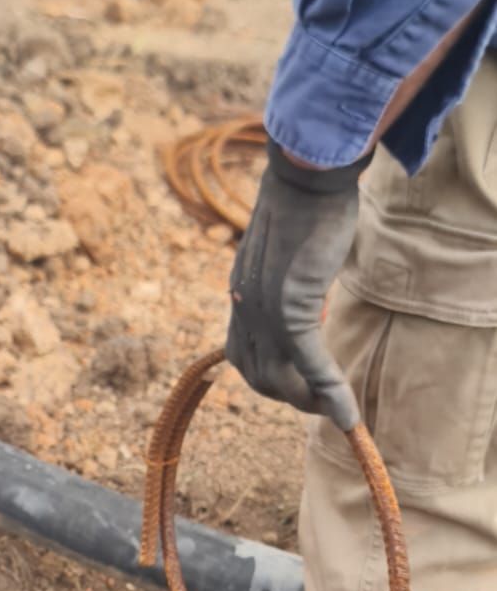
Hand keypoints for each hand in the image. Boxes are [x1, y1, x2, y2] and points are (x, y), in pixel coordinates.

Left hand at [226, 139, 371, 430]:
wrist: (306, 176)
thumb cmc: (307, 204)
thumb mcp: (290, 254)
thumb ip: (290, 281)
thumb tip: (308, 295)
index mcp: (242, 294)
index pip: (243, 355)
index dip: (272, 377)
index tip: (302, 380)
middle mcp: (245, 308)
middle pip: (258, 376)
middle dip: (291, 397)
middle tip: (324, 401)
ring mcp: (264, 312)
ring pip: (280, 380)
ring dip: (310, 402)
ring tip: (337, 406)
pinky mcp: (291, 310)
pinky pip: (309, 366)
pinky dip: (329, 394)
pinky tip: (349, 413)